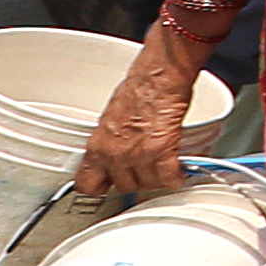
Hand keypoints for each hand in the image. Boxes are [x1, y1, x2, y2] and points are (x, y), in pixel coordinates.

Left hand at [75, 41, 208, 198]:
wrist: (158, 78)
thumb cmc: (138, 89)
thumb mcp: (110, 119)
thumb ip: (110, 142)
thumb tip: (116, 153)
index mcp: (97, 146)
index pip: (87, 184)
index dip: (101, 187)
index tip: (109, 185)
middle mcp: (115, 154)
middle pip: (124, 186)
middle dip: (136, 180)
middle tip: (144, 170)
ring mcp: (138, 154)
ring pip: (148, 184)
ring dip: (157, 178)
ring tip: (162, 169)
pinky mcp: (162, 150)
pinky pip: (169, 177)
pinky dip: (176, 176)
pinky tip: (178, 170)